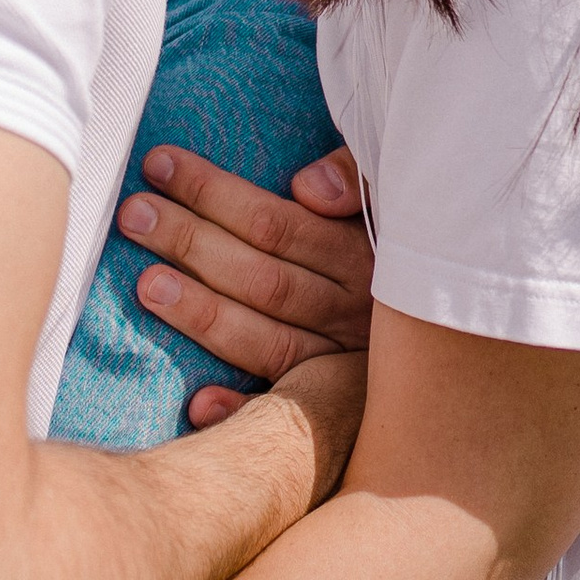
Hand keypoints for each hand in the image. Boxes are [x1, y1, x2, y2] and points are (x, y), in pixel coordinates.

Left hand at [120, 146, 373, 481]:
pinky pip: (284, 415)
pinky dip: (242, 410)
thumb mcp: (390, 201)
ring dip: (203, 314)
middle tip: (133, 214)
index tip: (161, 164)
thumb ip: (355, 179)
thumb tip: (308, 187)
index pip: (276, 224)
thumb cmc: (394, 251)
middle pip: (261, 277)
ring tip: (147, 283)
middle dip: (192, 242)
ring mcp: (340, 366)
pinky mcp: (333, 413)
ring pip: (264, 339)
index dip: (216, 193)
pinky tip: (199, 403)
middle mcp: (351, 314)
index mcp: (361, 258)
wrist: (446, 348)